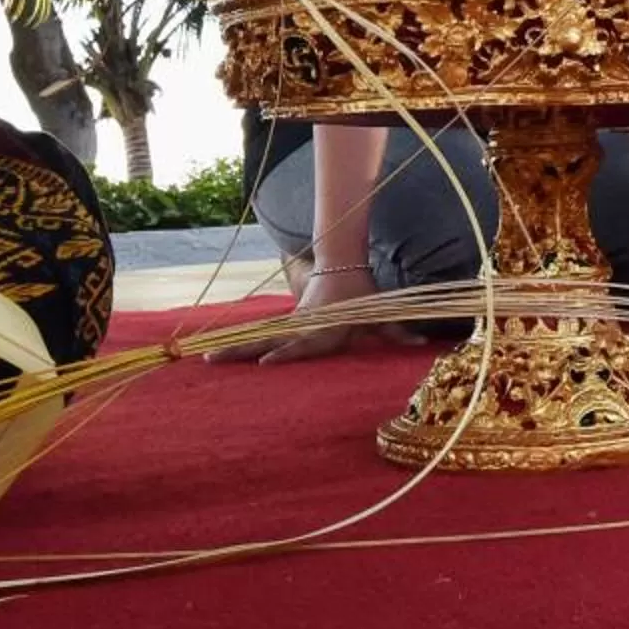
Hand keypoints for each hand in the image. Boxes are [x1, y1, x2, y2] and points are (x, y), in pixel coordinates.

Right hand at [210, 263, 405, 364]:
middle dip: (243, 352)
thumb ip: (396, 332)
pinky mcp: (285, 323)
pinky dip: (240, 343)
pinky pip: (260, 336)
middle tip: (213, 360)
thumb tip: (422, 343)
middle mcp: (301, 328)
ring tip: (207, 359)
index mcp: (322, 329)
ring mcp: (289, 325)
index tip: (265, 362)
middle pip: (268, 341)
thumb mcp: (379, 315)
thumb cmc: (362, 297)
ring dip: (234, 348)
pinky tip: (219, 353)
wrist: (340, 265)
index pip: (302, 344)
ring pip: (259, 338)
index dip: (285, 353)